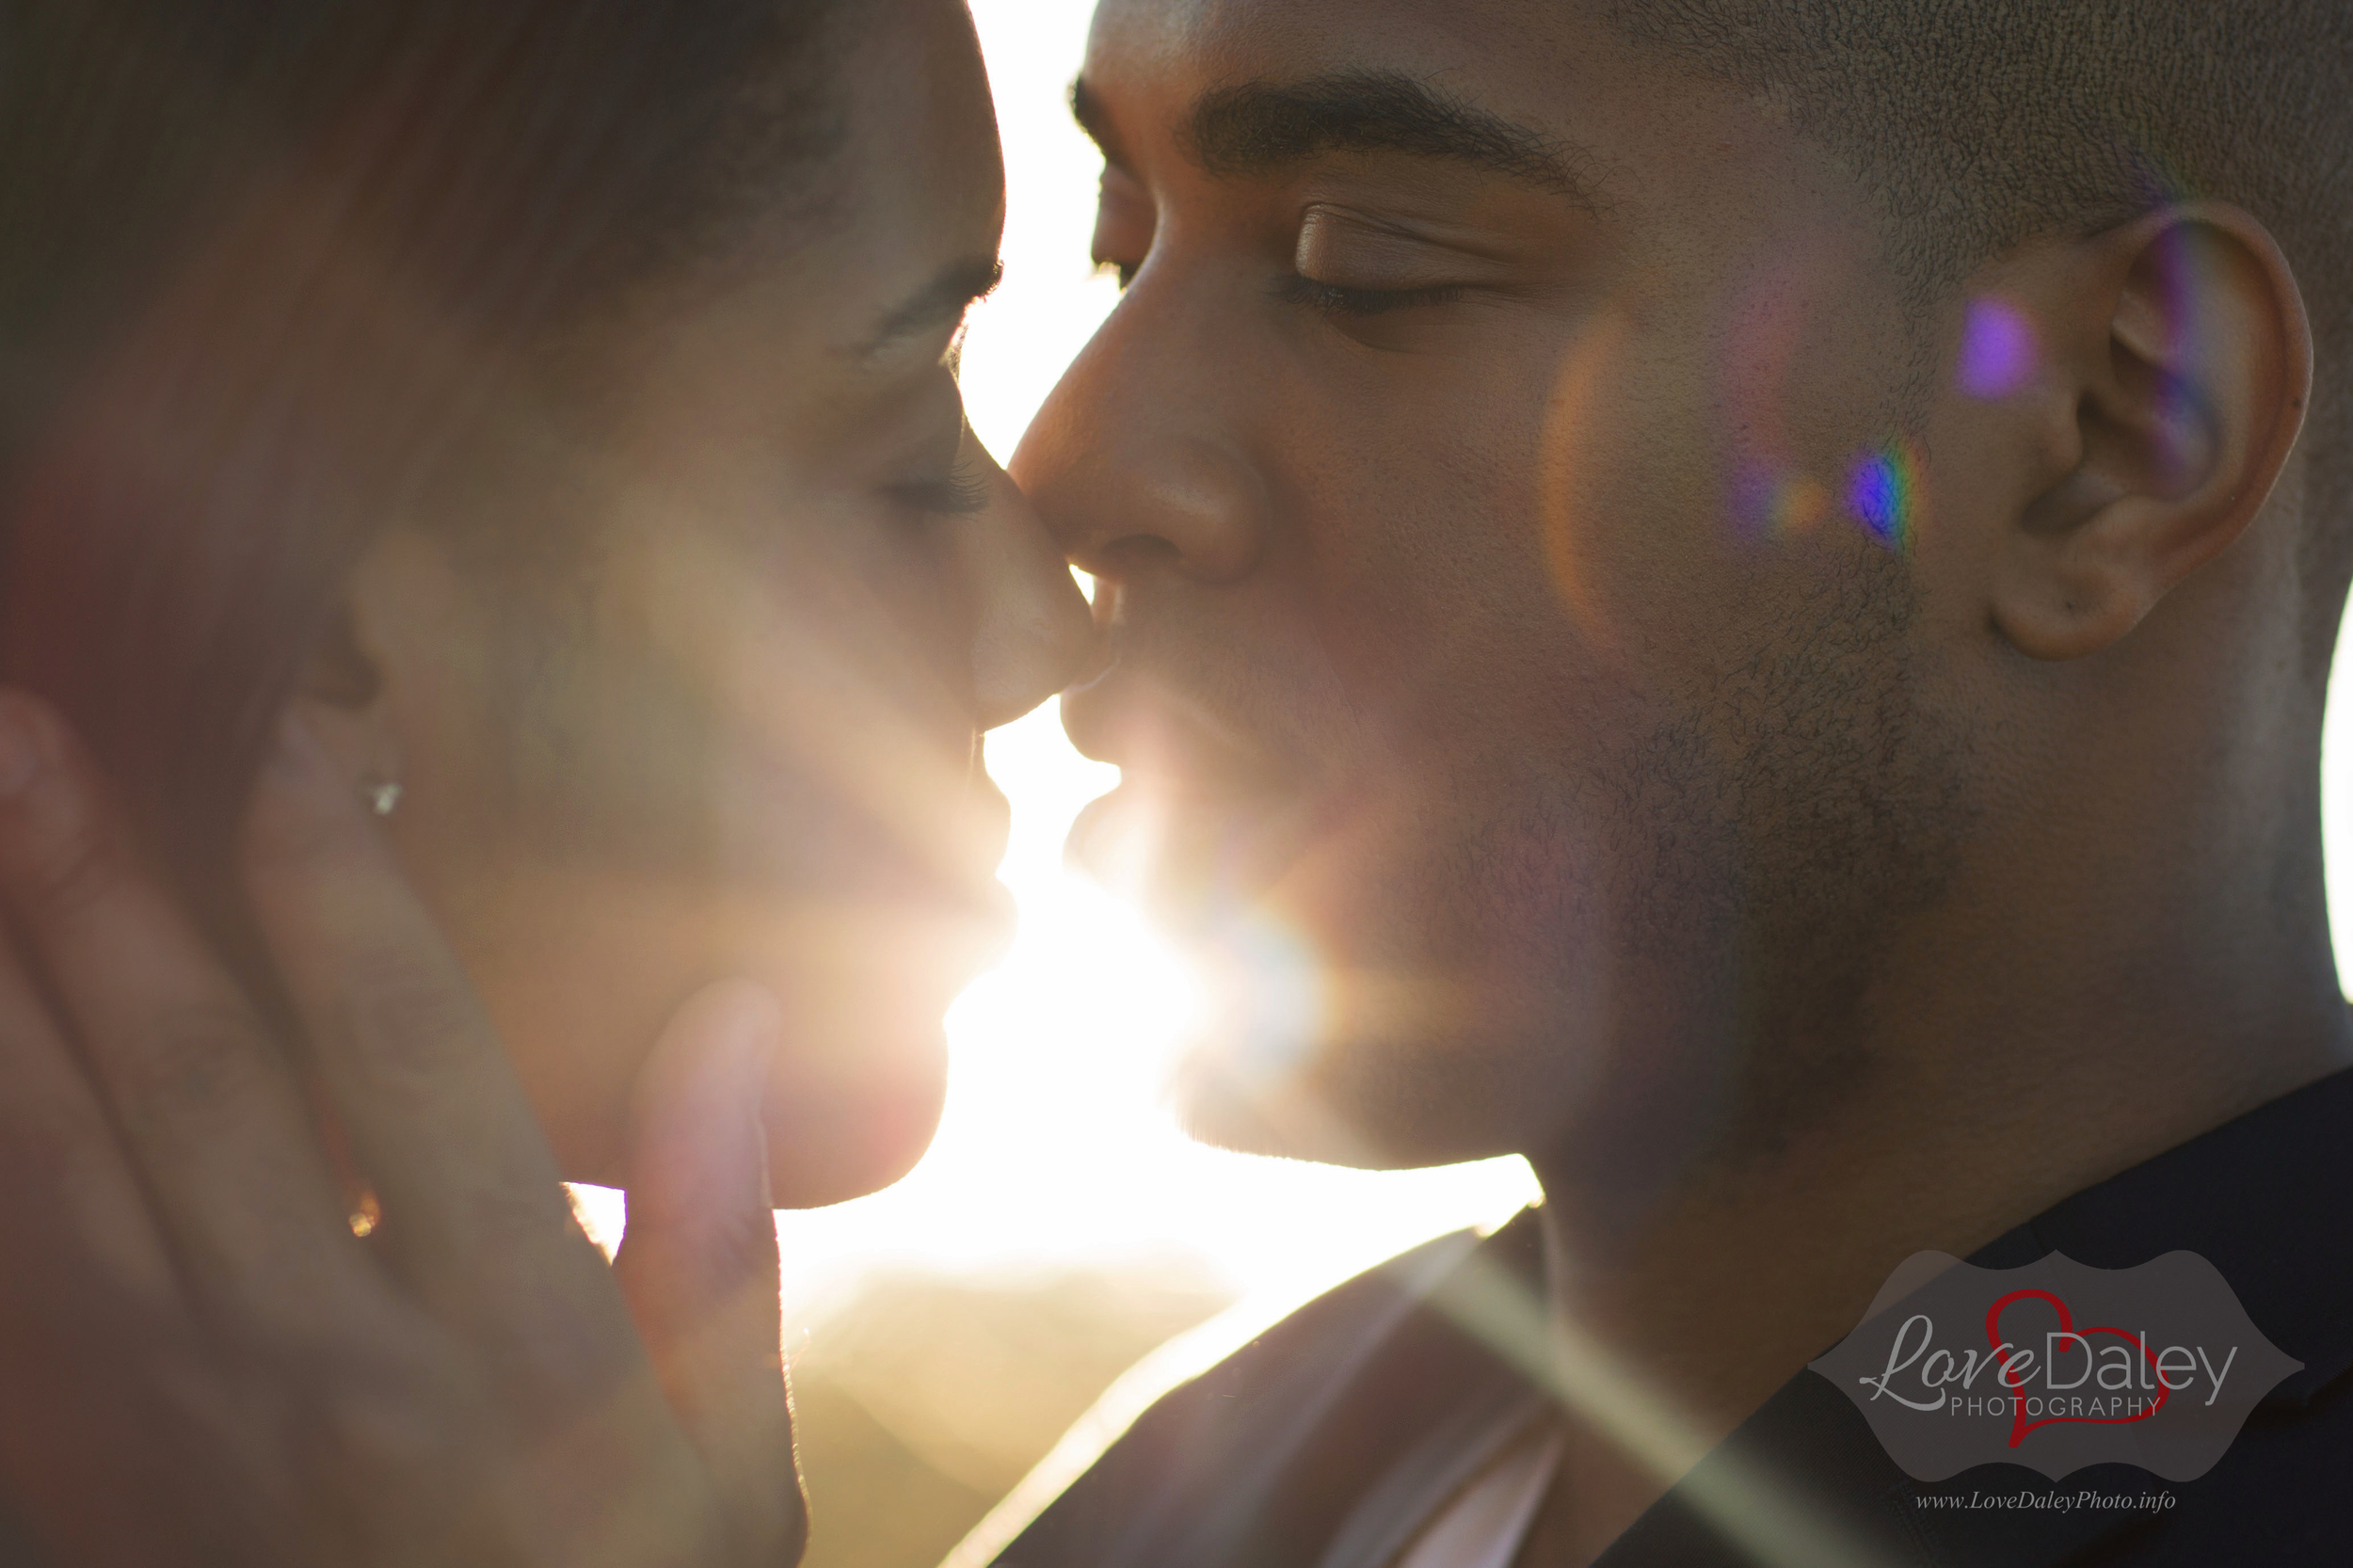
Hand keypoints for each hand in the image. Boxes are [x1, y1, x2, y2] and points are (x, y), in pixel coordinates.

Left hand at [0, 692, 803, 1566]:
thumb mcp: (730, 1463)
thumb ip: (719, 1238)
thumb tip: (734, 1014)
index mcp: (512, 1346)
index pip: (415, 1071)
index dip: (342, 897)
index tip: (282, 742)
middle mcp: (325, 1365)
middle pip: (196, 1091)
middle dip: (105, 892)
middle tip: (34, 722)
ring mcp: (179, 1427)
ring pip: (55, 1173)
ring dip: (0, 991)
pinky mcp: (89, 1474)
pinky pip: (5, 1296)